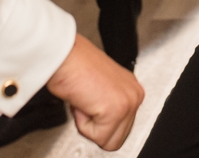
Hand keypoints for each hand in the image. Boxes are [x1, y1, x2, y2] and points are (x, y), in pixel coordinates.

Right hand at [45, 34, 144, 150]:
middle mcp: (135, 95)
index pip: (121, 128)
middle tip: (86, 102)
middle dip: (96, 126)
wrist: (63, 57)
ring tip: (85, 101)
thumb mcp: (99, 87)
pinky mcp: (116, 111)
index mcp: (131, 89)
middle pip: (117, 138)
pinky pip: (97, 136)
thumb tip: (102, 120)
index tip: (90, 102)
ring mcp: (128, 103)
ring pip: (108, 141)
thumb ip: (108, 103)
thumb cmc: (73, 67)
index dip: (98, 121)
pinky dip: (83, 123)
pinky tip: (83, 101)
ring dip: (89, 126)